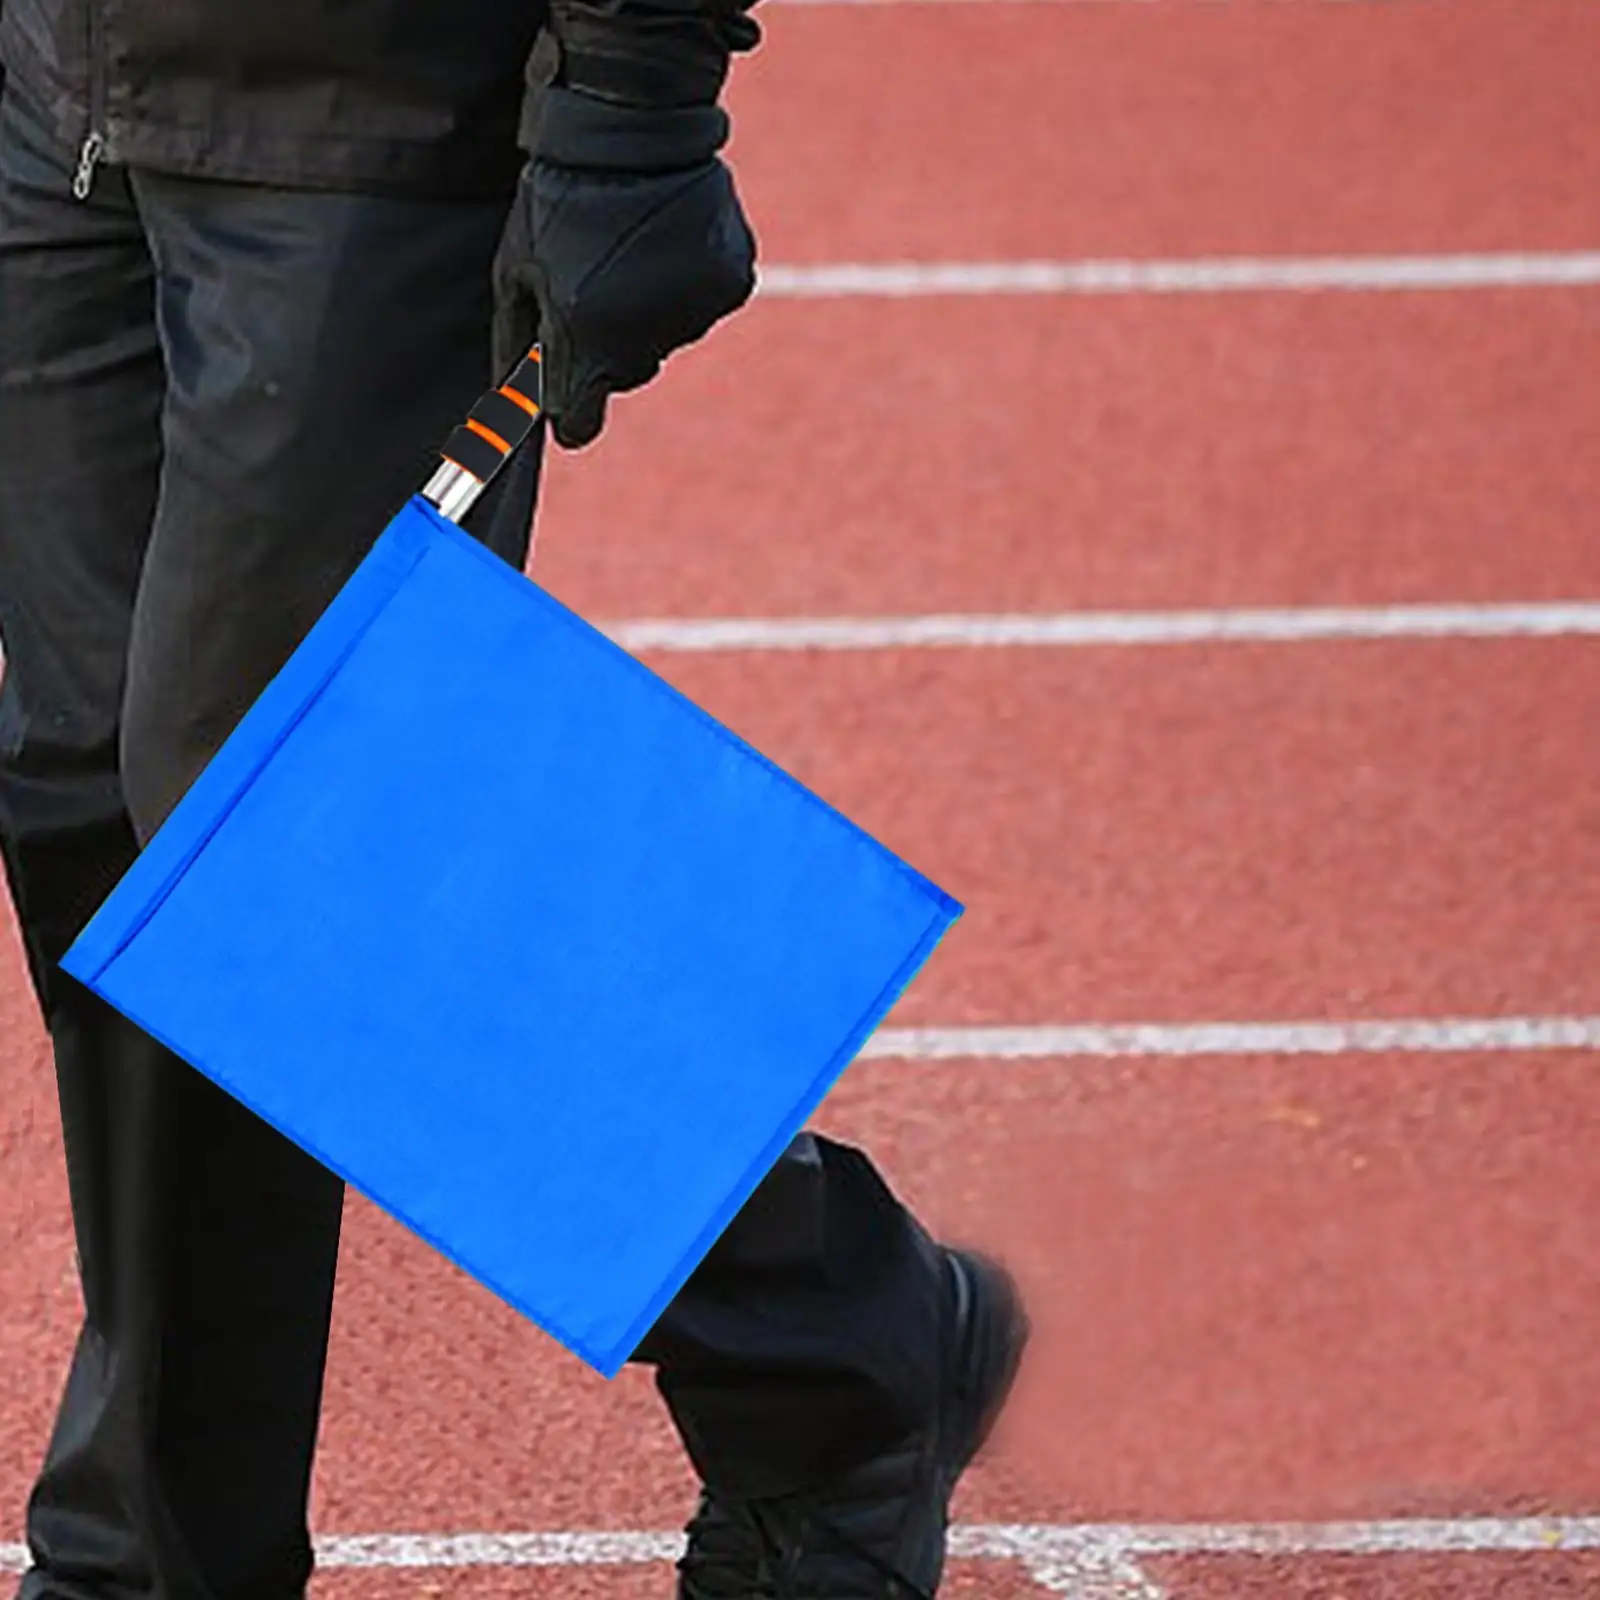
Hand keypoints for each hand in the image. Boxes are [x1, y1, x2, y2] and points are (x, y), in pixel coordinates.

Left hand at [493, 91, 756, 448]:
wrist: (632, 126)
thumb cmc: (559, 197)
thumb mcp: (515, 269)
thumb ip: (515, 345)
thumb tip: (508, 410)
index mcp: (585, 344)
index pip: (578, 424)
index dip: (569, 411)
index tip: (565, 395)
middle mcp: (642, 343)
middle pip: (623, 375)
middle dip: (607, 345)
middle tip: (594, 280)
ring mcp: (692, 315)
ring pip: (665, 337)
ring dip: (648, 310)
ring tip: (631, 248)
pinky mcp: (730, 285)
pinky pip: (704, 304)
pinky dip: (688, 282)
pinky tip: (670, 240)